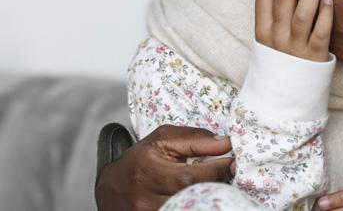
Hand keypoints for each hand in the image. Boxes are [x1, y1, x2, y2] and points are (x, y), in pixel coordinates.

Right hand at [94, 125, 233, 210]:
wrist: (110, 188)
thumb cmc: (140, 160)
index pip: (190, 176)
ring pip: (188, 208)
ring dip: (206, 197)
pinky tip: (198, 197)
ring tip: (211, 185)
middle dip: (215, 184)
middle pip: (192, 196)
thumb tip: (225, 144)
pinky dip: (194, 205)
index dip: (217, 170)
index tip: (232, 163)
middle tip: (226, 175)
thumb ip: (195, 139)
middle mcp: (145, 198)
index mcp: (147, 170)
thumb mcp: (162, 140)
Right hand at [255, 0, 333, 61]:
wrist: (289, 98)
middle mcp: (276, 38)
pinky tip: (332, 0)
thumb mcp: (272, 34)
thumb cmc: (285, 57)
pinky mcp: (314, 59)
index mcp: (263, 29)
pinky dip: (325, 16)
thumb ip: (276, 8)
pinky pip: (320, 34)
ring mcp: (295, 48)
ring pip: (301, 15)